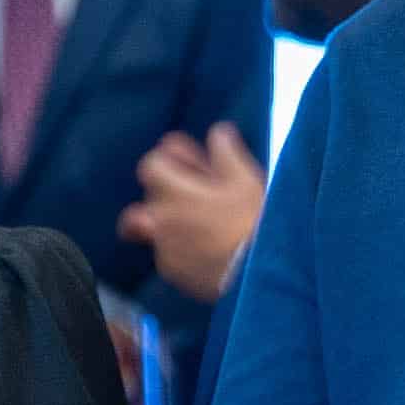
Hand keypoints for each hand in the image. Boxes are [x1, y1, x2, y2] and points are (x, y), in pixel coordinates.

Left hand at [120, 124, 265, 303]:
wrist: (255, 272)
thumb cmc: (251, 222)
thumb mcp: (245, 178)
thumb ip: (226, 151)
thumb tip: (218, 132)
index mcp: (175, 191)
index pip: (151, 166)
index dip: (168, 162)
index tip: (187, 166)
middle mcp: (161, 219)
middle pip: (149, 198)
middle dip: (168, 193)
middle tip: (193, 195)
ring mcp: (164, 246)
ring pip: (154, 228)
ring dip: (171, 221)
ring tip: (200, 224)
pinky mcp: (173, 272)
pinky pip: (167, 254)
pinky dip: (179, 247)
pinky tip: (205, 249)